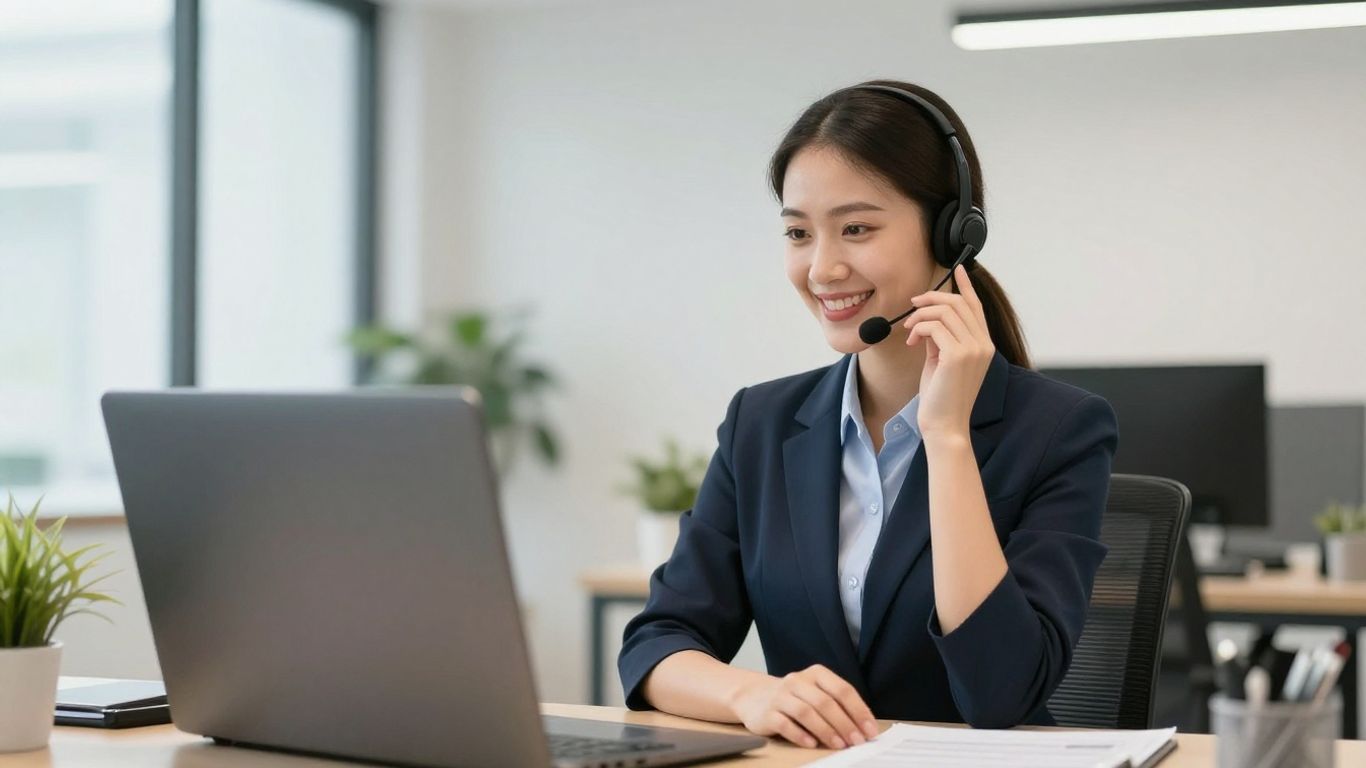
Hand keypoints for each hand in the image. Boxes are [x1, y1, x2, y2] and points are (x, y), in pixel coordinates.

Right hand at [728, 664, 878, 748]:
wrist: (754, 696)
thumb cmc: (795, 698)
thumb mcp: (816, 693)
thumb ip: (837, 705)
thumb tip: (863, 727)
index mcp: (816, 674)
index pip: (842, 690)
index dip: (858, 710)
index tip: (870, 730)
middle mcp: (797, 681)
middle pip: (825, 702)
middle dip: (844, 723)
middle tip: (857, 741)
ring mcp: (781, 696)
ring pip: (806, 712)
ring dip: (825, 730)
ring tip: (839, 745)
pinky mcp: (767, 713)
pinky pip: (785, 724)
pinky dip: (800, 735)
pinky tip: (812, 744)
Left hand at [903, 264, 994, 439]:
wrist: (944, 425)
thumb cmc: (941, 397)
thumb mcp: (942, 361)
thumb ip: (942, 339)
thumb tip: (929, 321)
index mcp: (983, 345)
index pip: (976, 306)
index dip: (966, 286)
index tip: (957, 269)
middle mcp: (983, 344)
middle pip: (958, 303)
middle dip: (931, 298)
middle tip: (912, 305)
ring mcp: (973, 349)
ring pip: (944, 311)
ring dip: (920, 315)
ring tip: (909, 331)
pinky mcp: (957, 355)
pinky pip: (933, 326)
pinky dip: (918, 329)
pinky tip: (911, 342)